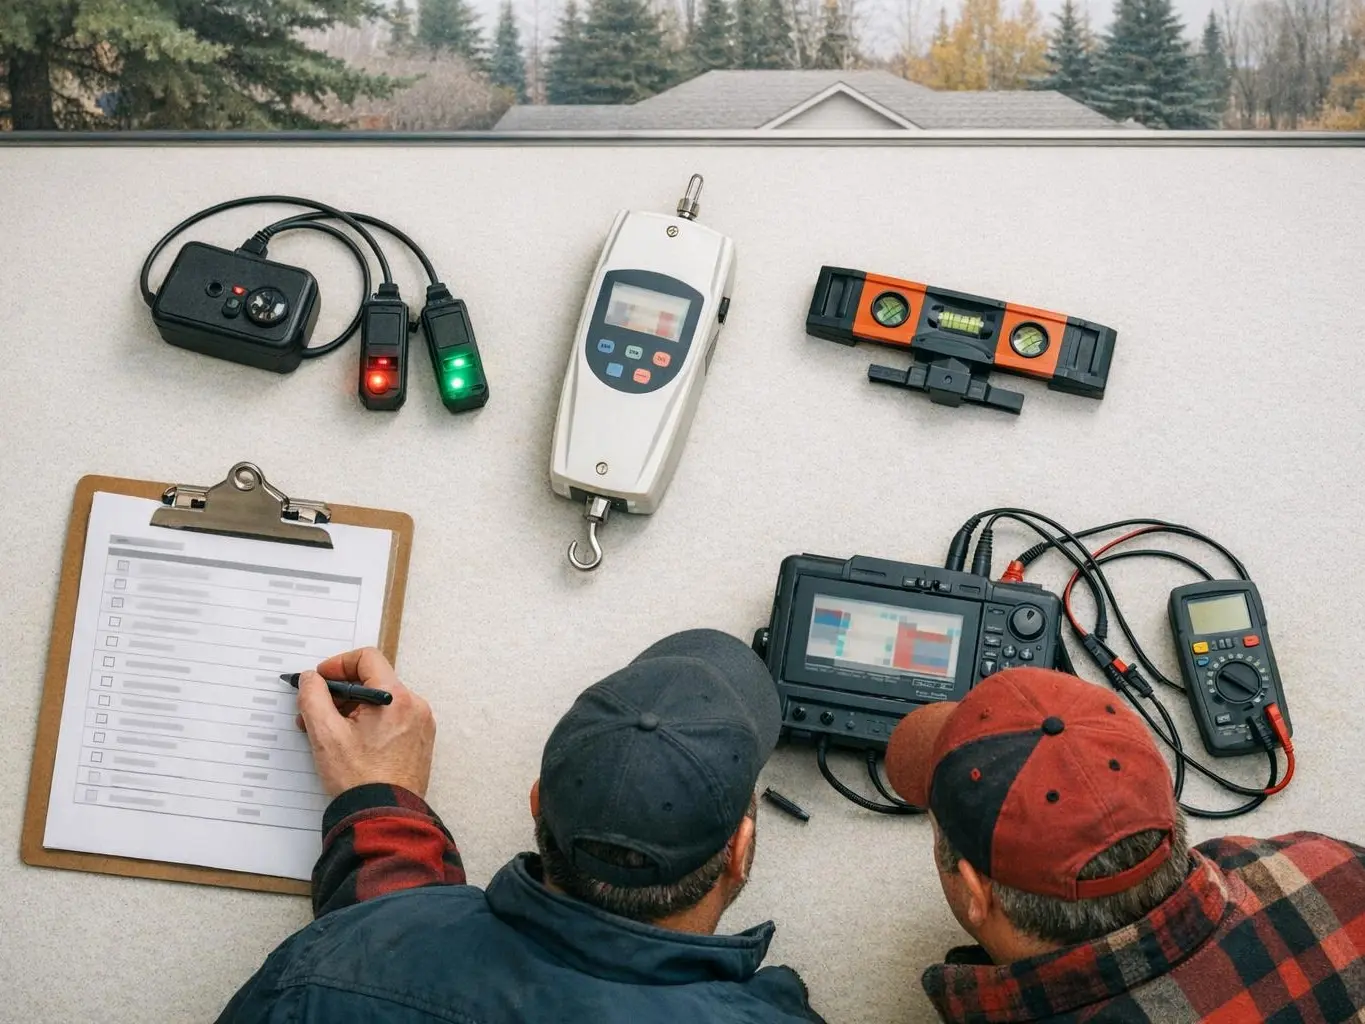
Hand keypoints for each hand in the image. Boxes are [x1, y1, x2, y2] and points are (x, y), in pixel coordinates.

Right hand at [296, 647, 435, 797]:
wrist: (383, 817)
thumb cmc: (359, 781)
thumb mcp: (325, 734)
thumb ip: (313, 697)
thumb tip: (311, 679)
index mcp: (396, 698)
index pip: (367, 658)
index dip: (338, 664)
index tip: (320, 679)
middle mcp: (414, 707)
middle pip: (373, 680)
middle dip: (340, 693)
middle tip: (315, 709)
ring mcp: (420, 725)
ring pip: (380, 701)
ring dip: (351, 709)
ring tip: (327, 732)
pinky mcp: (418, 741)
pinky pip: (391, 719)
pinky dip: (368, 723)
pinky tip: (347, 742)